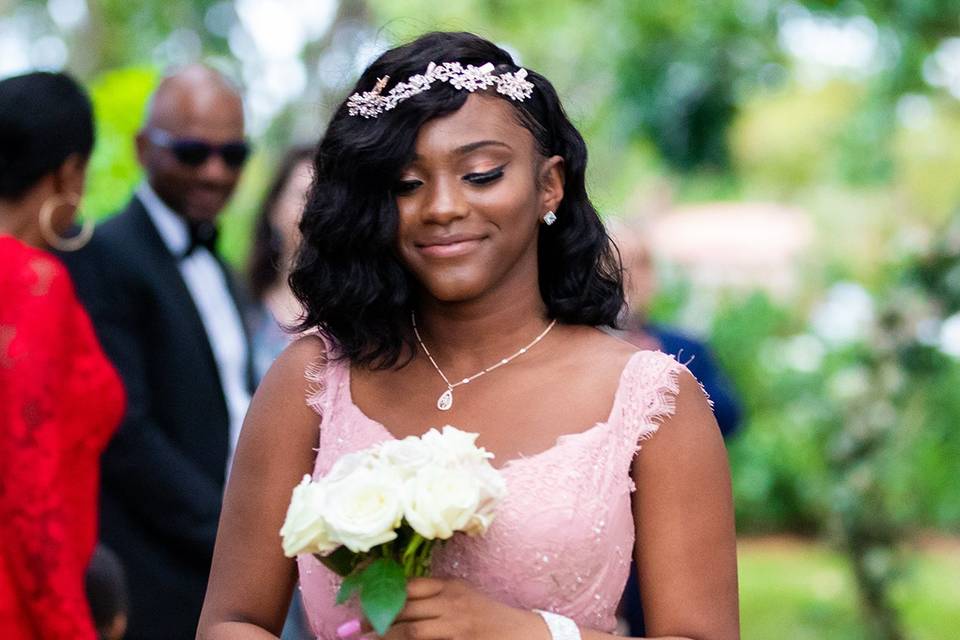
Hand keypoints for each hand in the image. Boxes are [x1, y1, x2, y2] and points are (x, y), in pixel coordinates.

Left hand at [356, 577, 546, 639]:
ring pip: (411, 630)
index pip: (408, 586)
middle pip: (405, 607)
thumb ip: (435, 599)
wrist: (525, 634)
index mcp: (450, 586)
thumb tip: (396, 605)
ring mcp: (457, 624)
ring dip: (384, 636)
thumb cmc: (490, 618)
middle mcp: (451, 601)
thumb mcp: (463, 598)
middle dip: (374, 617)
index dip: (381, 592)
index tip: (357, 598)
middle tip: (350, 627)